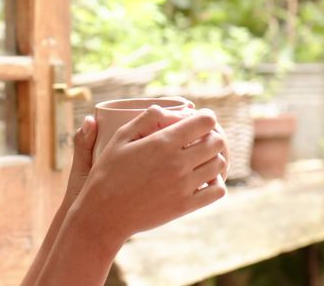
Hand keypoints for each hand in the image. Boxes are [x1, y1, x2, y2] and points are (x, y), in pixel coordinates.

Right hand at [70, 105, 228, 245]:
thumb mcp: (120, 139)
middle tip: (201, 140)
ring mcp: (184, 186)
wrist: (104, 214)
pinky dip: (216, 183)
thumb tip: (164, 109)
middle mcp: (178, 163)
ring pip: (219, 165)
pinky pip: (218, 191)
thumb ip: (144, 119)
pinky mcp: (185, 206)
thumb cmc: (108, 174)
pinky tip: (204, 180)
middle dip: (211, 137)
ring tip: (202, 160)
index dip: (206, 118)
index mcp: (163, 142)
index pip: (206, 122)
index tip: (201, 121)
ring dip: (214, 159)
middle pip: (217, 142)